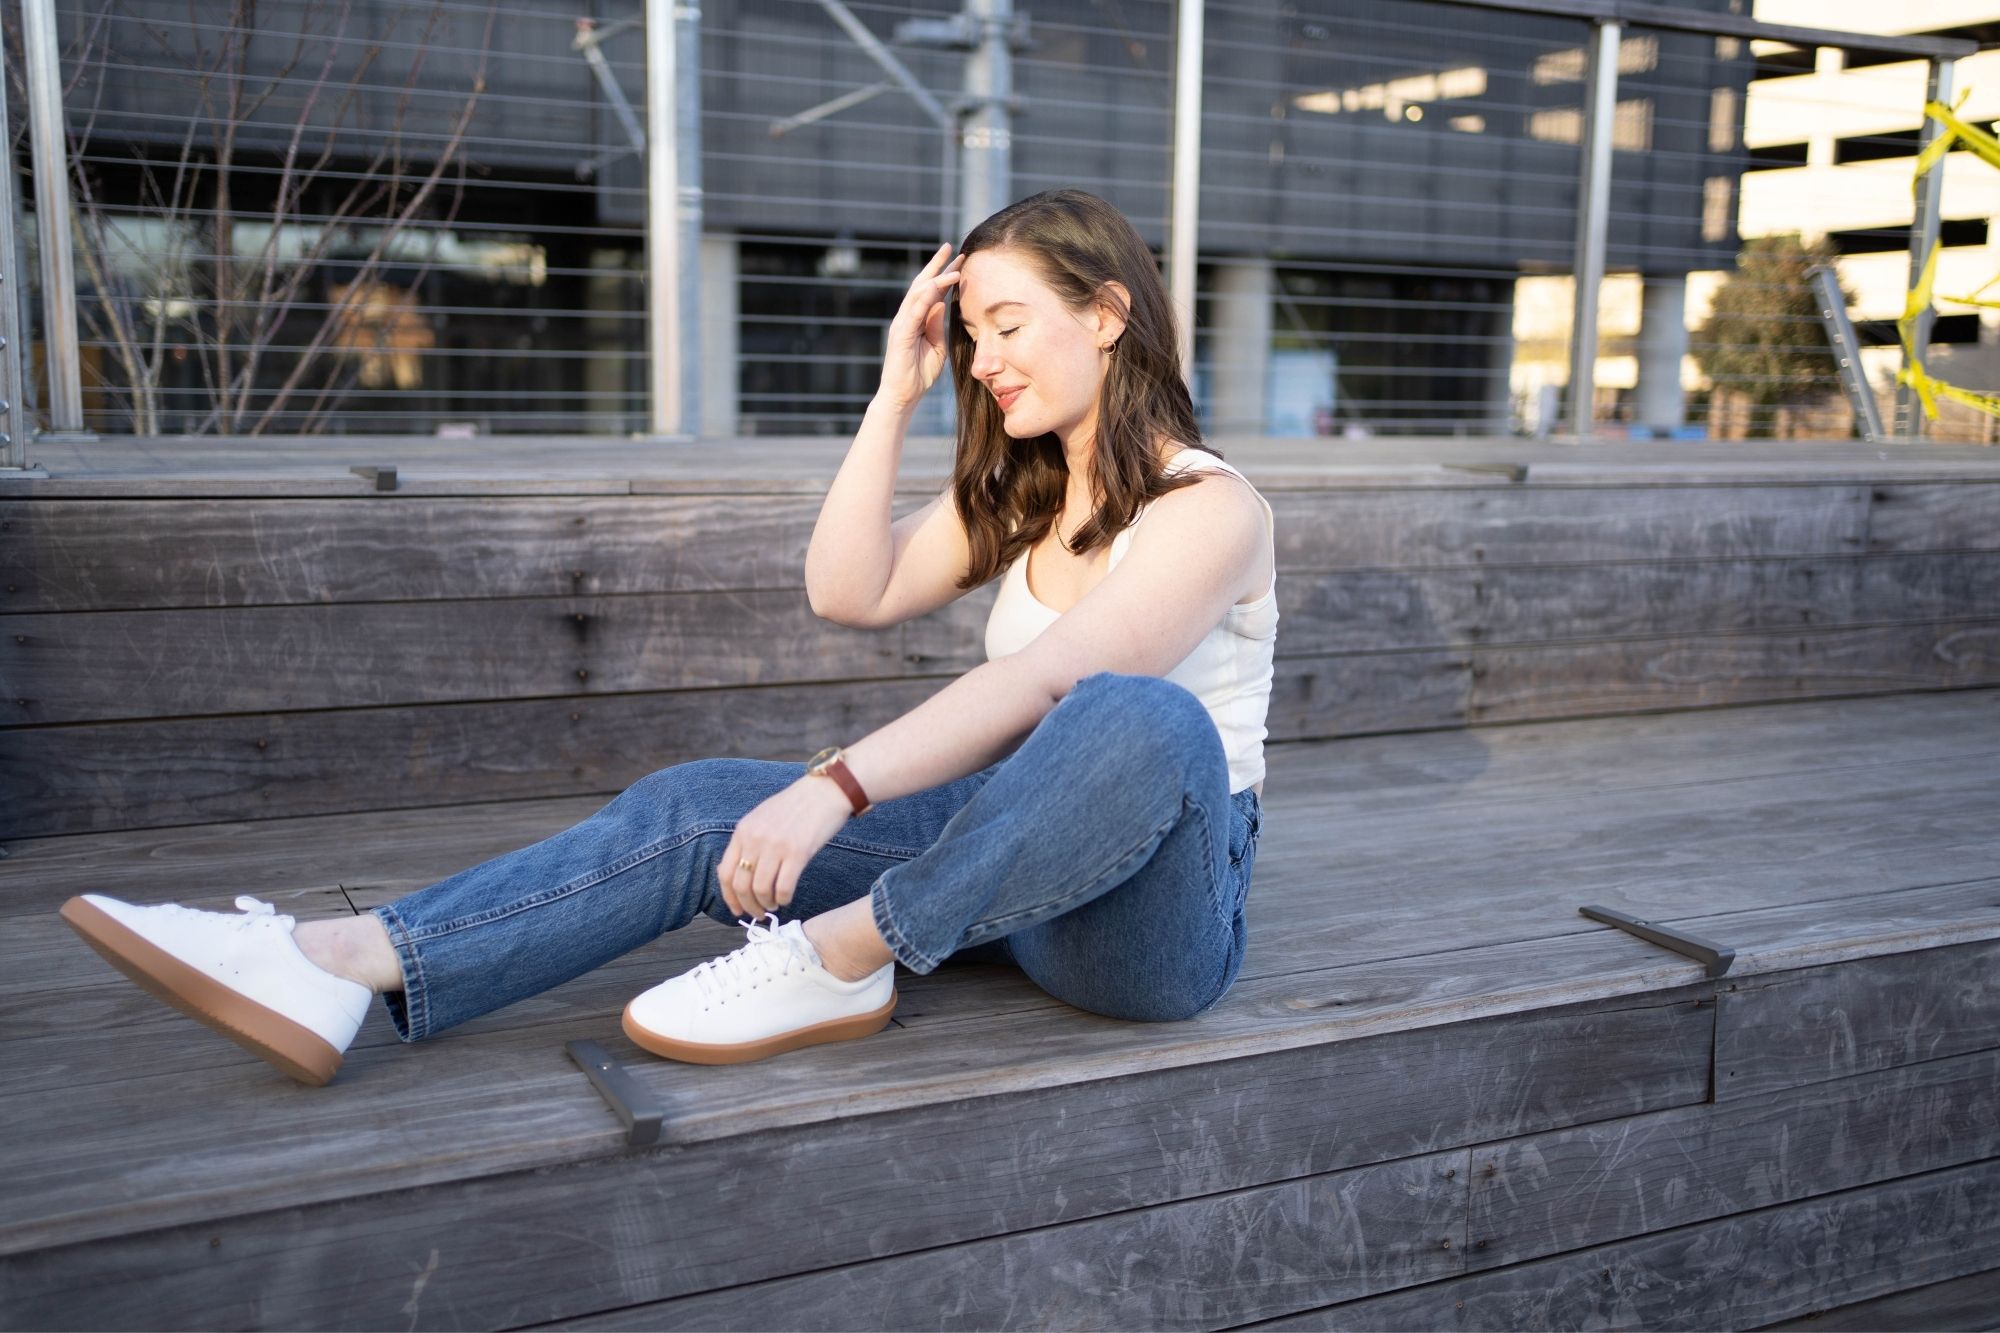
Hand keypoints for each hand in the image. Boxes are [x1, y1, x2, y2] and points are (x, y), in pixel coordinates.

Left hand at [716, 775, 855, 918]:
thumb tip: (739, 871)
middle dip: (747, 906)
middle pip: (741, 885)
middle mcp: (755, 839)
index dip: (729, 897)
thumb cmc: (797, 806)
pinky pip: (783, 887)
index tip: (737, 910)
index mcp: (743, 831)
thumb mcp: (763, 817)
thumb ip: (749, 840)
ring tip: (773, 905)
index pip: (725, 873)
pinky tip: (786, 898)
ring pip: (760, 890)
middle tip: (757, 914)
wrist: (826, 790)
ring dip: (766, 904)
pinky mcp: (798, 853)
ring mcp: (775, 846)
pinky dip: (783, 899)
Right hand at [878, 242, 964, 411]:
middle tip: (950, 247)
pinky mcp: (900, 336)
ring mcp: (902, 325)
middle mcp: (907, 317)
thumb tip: (941, 305)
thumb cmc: (919, 375)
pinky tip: (934, 287)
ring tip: (953, 267)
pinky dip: (923, 299)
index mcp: (917, 320)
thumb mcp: (936, 347)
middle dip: (936, 265)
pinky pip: (912, 313)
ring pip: (917, 295)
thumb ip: (937, 326)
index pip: (930, 291)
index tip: (959, 260)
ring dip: (935, 279)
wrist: (903, 396)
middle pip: (921, 285)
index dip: (943, 274)